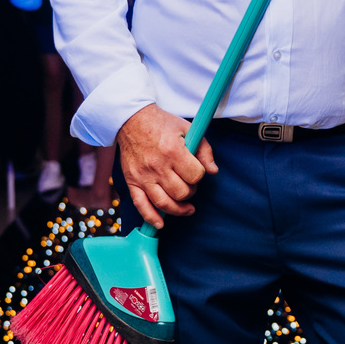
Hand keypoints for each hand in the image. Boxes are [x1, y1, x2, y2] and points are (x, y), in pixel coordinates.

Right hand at [117, 102, 217, 229]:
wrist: (131, 120)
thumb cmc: (161, 124)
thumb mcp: (187, 129)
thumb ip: (204, 150)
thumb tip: (213, 171)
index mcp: (173, 151)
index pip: (195, 176)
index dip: (199, 176)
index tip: (196, 170)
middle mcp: (158, 166)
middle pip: (181, 192)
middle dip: (190, 191)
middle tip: (189, 184)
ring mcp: (143, 176)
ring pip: (164, 203)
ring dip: (178, 209)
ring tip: (186, 208)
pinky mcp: (132, 181)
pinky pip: (141, 205)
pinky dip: (151, 218)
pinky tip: (160, 224)